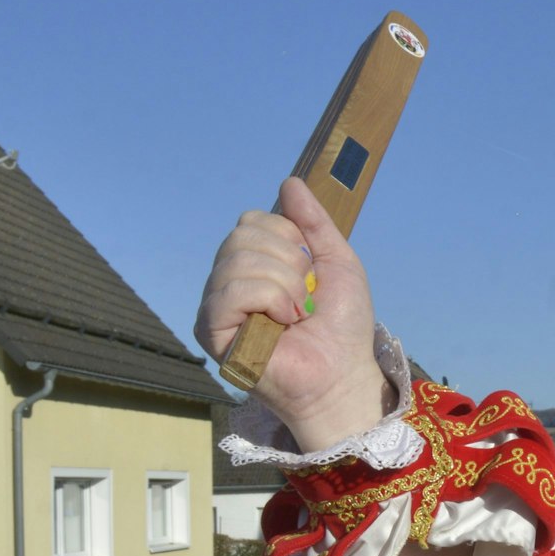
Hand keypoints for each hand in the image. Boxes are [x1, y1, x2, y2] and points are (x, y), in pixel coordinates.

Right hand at [194, 177, 388, 449]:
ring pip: (238, 259)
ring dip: (284, 284)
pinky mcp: (211, 330)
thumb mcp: (338, 263)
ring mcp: (216, 305)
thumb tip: (290, 182)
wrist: (343, 374)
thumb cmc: (342, 327)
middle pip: (242, 234)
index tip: (311, 272)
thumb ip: (314, 223)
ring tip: (297, 315)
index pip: (252, 220)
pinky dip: (268, 300)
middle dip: (289, 261)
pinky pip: (230, 290)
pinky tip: (283, 323)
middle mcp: (228, 281)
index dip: (289, 238)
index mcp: (254, 264)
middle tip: (305, 298)